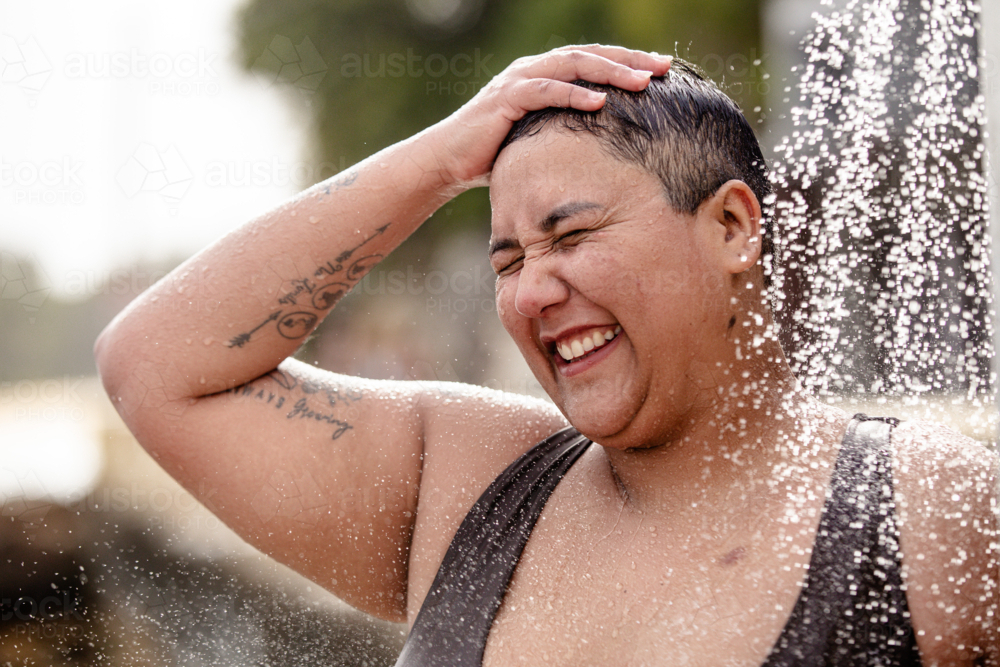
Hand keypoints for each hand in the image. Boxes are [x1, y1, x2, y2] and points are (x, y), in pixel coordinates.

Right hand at [426, 44, 671, 187]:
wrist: (448, 161)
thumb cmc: (495, 155)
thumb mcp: (539, 140)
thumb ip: (566, 132)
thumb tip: (607, 148)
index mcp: (544, 75)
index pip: (592, 61)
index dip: (627, 61)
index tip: (662, 69)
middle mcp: (533, 70)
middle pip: (589, 55)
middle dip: (628, 60)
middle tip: (663, 67)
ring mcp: (519, 80)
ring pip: (571, 66)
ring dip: (609, 72)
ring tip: (642, 81)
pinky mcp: (505, 99)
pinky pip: (545, 91)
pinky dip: (573, 94)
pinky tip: (600, 100)